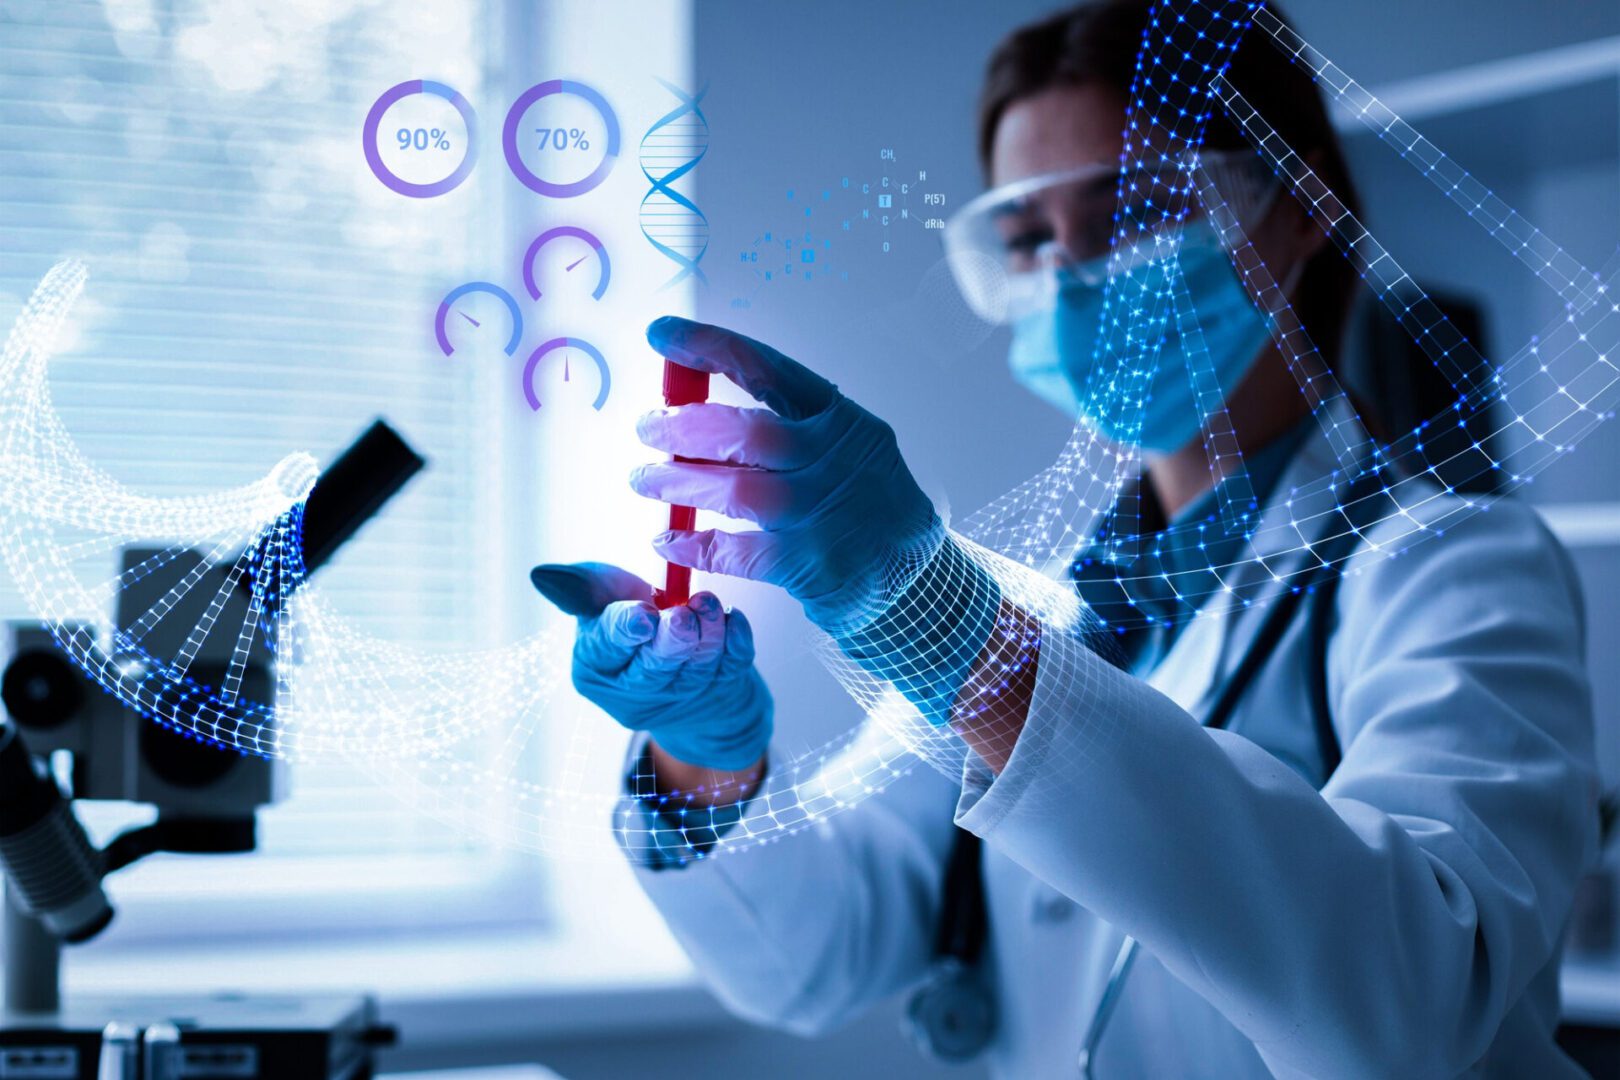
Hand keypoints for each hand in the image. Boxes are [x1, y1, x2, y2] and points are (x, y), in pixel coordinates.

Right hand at [529, 561, 771, 772]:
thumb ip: (580, 587)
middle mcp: (634, 690)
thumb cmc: (634, 617)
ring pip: (695, 669)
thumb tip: (540, 576)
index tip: (643, 614)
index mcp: (596, 665)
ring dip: (707, 635)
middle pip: (653, 669)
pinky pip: (732, 668)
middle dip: (671, 641)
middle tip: (683, 615)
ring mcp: (680, 696)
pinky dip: (736, 643)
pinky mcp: (720, 690)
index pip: (608, 648)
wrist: (681, 659)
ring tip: (710, 604)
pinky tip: (733, 618)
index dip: (626, 630)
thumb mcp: (603, 598)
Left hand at [633, 316, 940, 633]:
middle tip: (647, 429)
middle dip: (682, 428)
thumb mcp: (843, 447)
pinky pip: (735, 551)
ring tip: (643, 480)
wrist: (914, 577)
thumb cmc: (863, 504)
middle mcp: (835, 461)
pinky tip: (669, 540)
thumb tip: (694, 410)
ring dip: (677, 484)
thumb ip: (782, 426)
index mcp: (839, 420)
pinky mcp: (809, 565)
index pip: (768, 369)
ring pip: (734, 491)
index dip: (709, 347)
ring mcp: (823, 515)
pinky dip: (694, 545)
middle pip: (745, 432)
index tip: (662, 335)